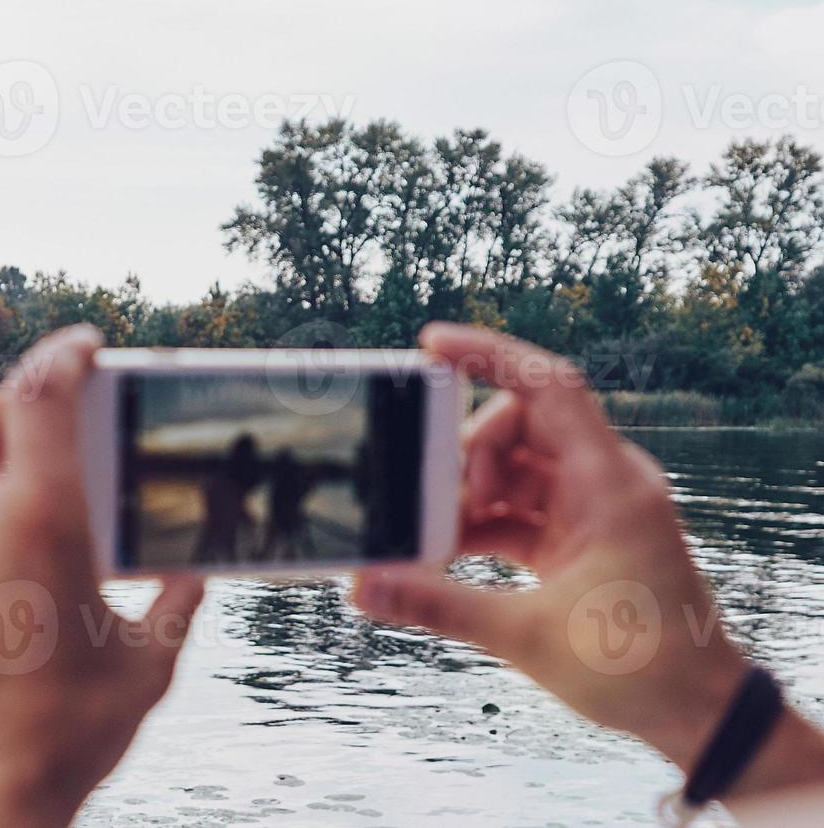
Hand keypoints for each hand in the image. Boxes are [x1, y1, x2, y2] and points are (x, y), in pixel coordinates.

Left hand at [0, 326, 204, 827]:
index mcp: (44, 517)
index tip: (86, 346)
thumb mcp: (146, 667)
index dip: (65, 350)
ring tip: (36, 512)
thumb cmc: (69, 736)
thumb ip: (174, 605)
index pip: (40, 387)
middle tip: (50, 419)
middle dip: (7, 392)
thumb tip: (194, 577)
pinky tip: (6, 586)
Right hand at [352, 323, 750, 770]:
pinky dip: (481, 522)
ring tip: (433, 537)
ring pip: (514, 467)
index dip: (489, 355)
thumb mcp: (525, 636)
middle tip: (430, 500)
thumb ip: (437, 604)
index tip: (430, 345)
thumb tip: (363, 587)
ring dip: (468, 494)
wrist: (696, 713)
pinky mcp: (580, 537)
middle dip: (464, 454)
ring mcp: (594, 509)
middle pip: (520, 425)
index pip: (548, 387)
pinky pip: (519, 506)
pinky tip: (445, 553)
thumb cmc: (639, 669)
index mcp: (610, 486)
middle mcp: (606, 483)